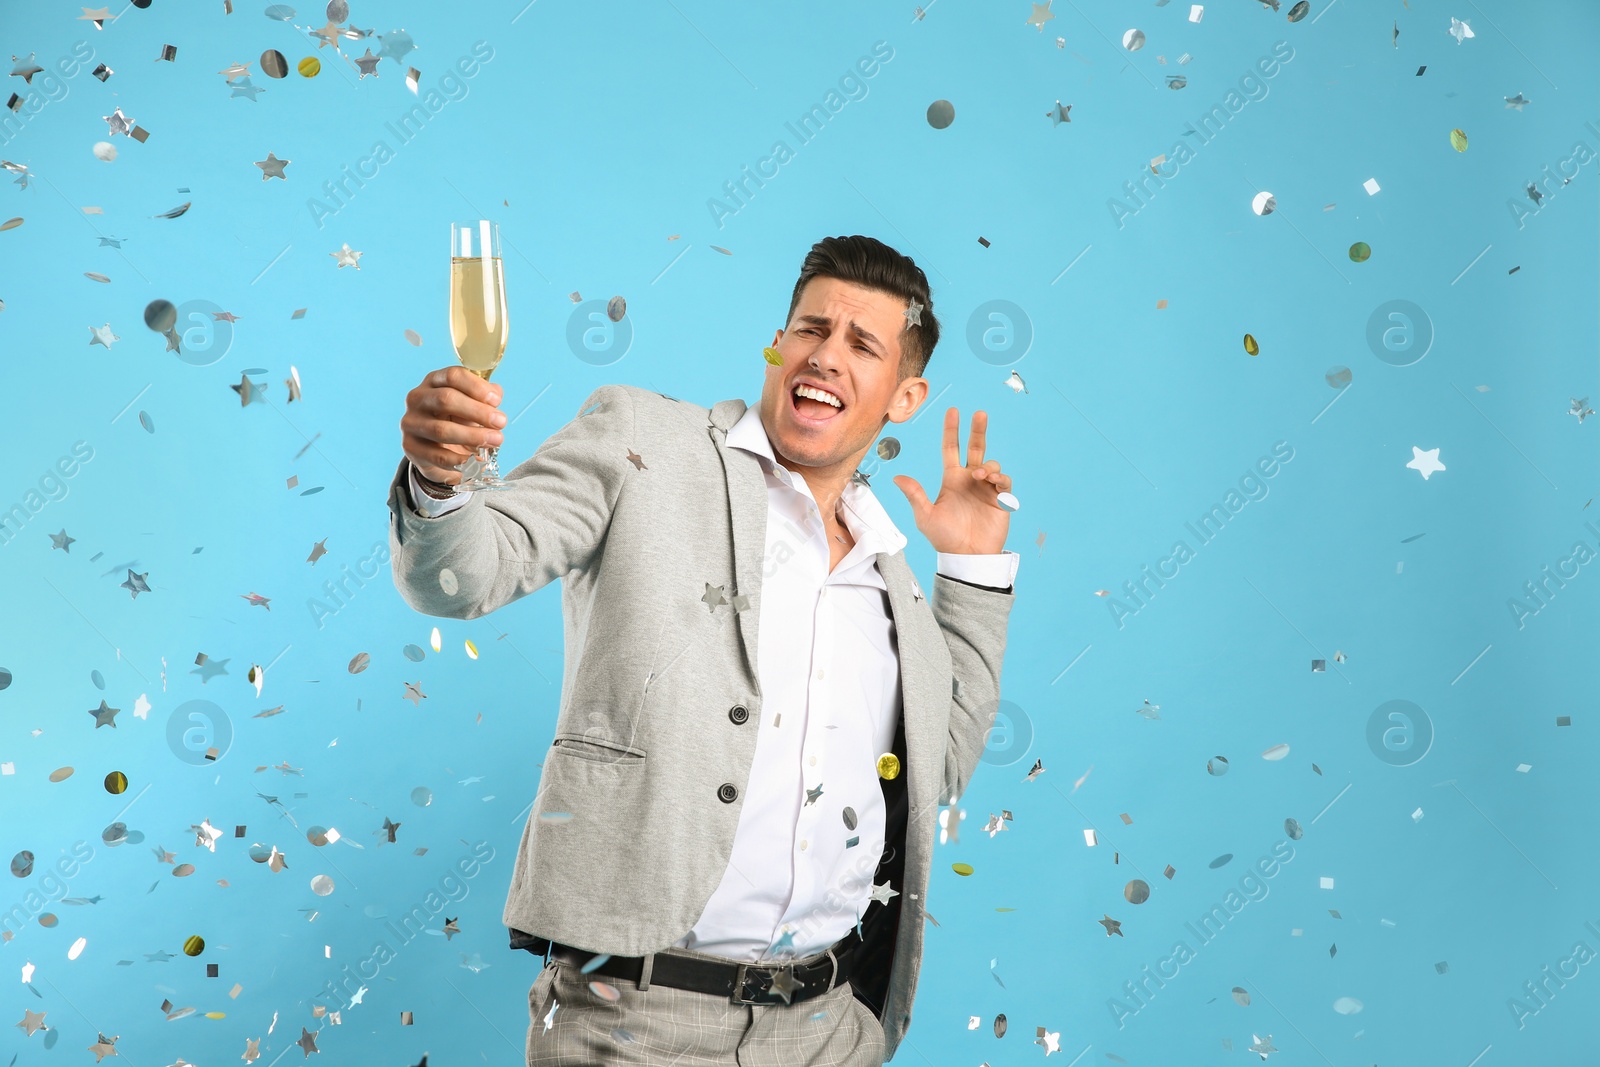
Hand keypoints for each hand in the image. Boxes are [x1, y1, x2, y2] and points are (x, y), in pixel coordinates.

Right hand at [400, 366, 505, 484]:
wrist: (438, 450)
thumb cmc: (457, 420)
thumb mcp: (471, 405)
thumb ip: (484, 398)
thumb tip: (496, 392)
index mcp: (434, 381)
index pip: (452, 376)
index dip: (476, 386)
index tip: (496, 400)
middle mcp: (418, 398)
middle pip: (446, 399)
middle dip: (478, 411)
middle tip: (501, 422)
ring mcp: (411, 422)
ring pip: (441, 429)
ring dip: (473, 436)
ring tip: (496, 440)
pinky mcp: (411, 446)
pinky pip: (437, 455)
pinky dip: (460, 459)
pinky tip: (475, 459)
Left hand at [891, 407, 1012, 554]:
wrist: (968, 557)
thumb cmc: (945, 539)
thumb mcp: (926, 516)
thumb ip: (915, 495)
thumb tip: (897, 477)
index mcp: (951, 480)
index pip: (951, 449)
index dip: (952, 430)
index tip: (954, 411)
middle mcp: (969, 481)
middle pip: (976, 448)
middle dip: (978, 430)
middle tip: (980, 413)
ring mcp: (985, 489)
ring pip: (991, 464)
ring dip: (987, 465)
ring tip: (979, 475)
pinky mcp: (1000, 500)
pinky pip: (1004, 481)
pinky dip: (1000, 477)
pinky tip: (991, 481)